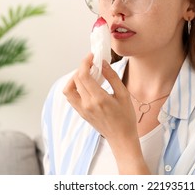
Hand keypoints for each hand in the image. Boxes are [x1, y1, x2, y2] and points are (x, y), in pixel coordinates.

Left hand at [63, 53, 150, 173]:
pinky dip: (74, 87)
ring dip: (74, 78)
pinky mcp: (81, 113)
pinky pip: (71, 97)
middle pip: (76, 80)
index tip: (91, 56)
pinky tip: (85, 85)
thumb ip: (112, 77)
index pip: (83, 75)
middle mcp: (87, 104)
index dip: (85, 62)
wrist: (121, 138)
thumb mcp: (124, 95)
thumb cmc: (126, 118)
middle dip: (82, 67)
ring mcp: (82, 110)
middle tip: (92, 63)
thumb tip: (103, 64)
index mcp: (98, 99)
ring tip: (86, 74)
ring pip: (68, 89)